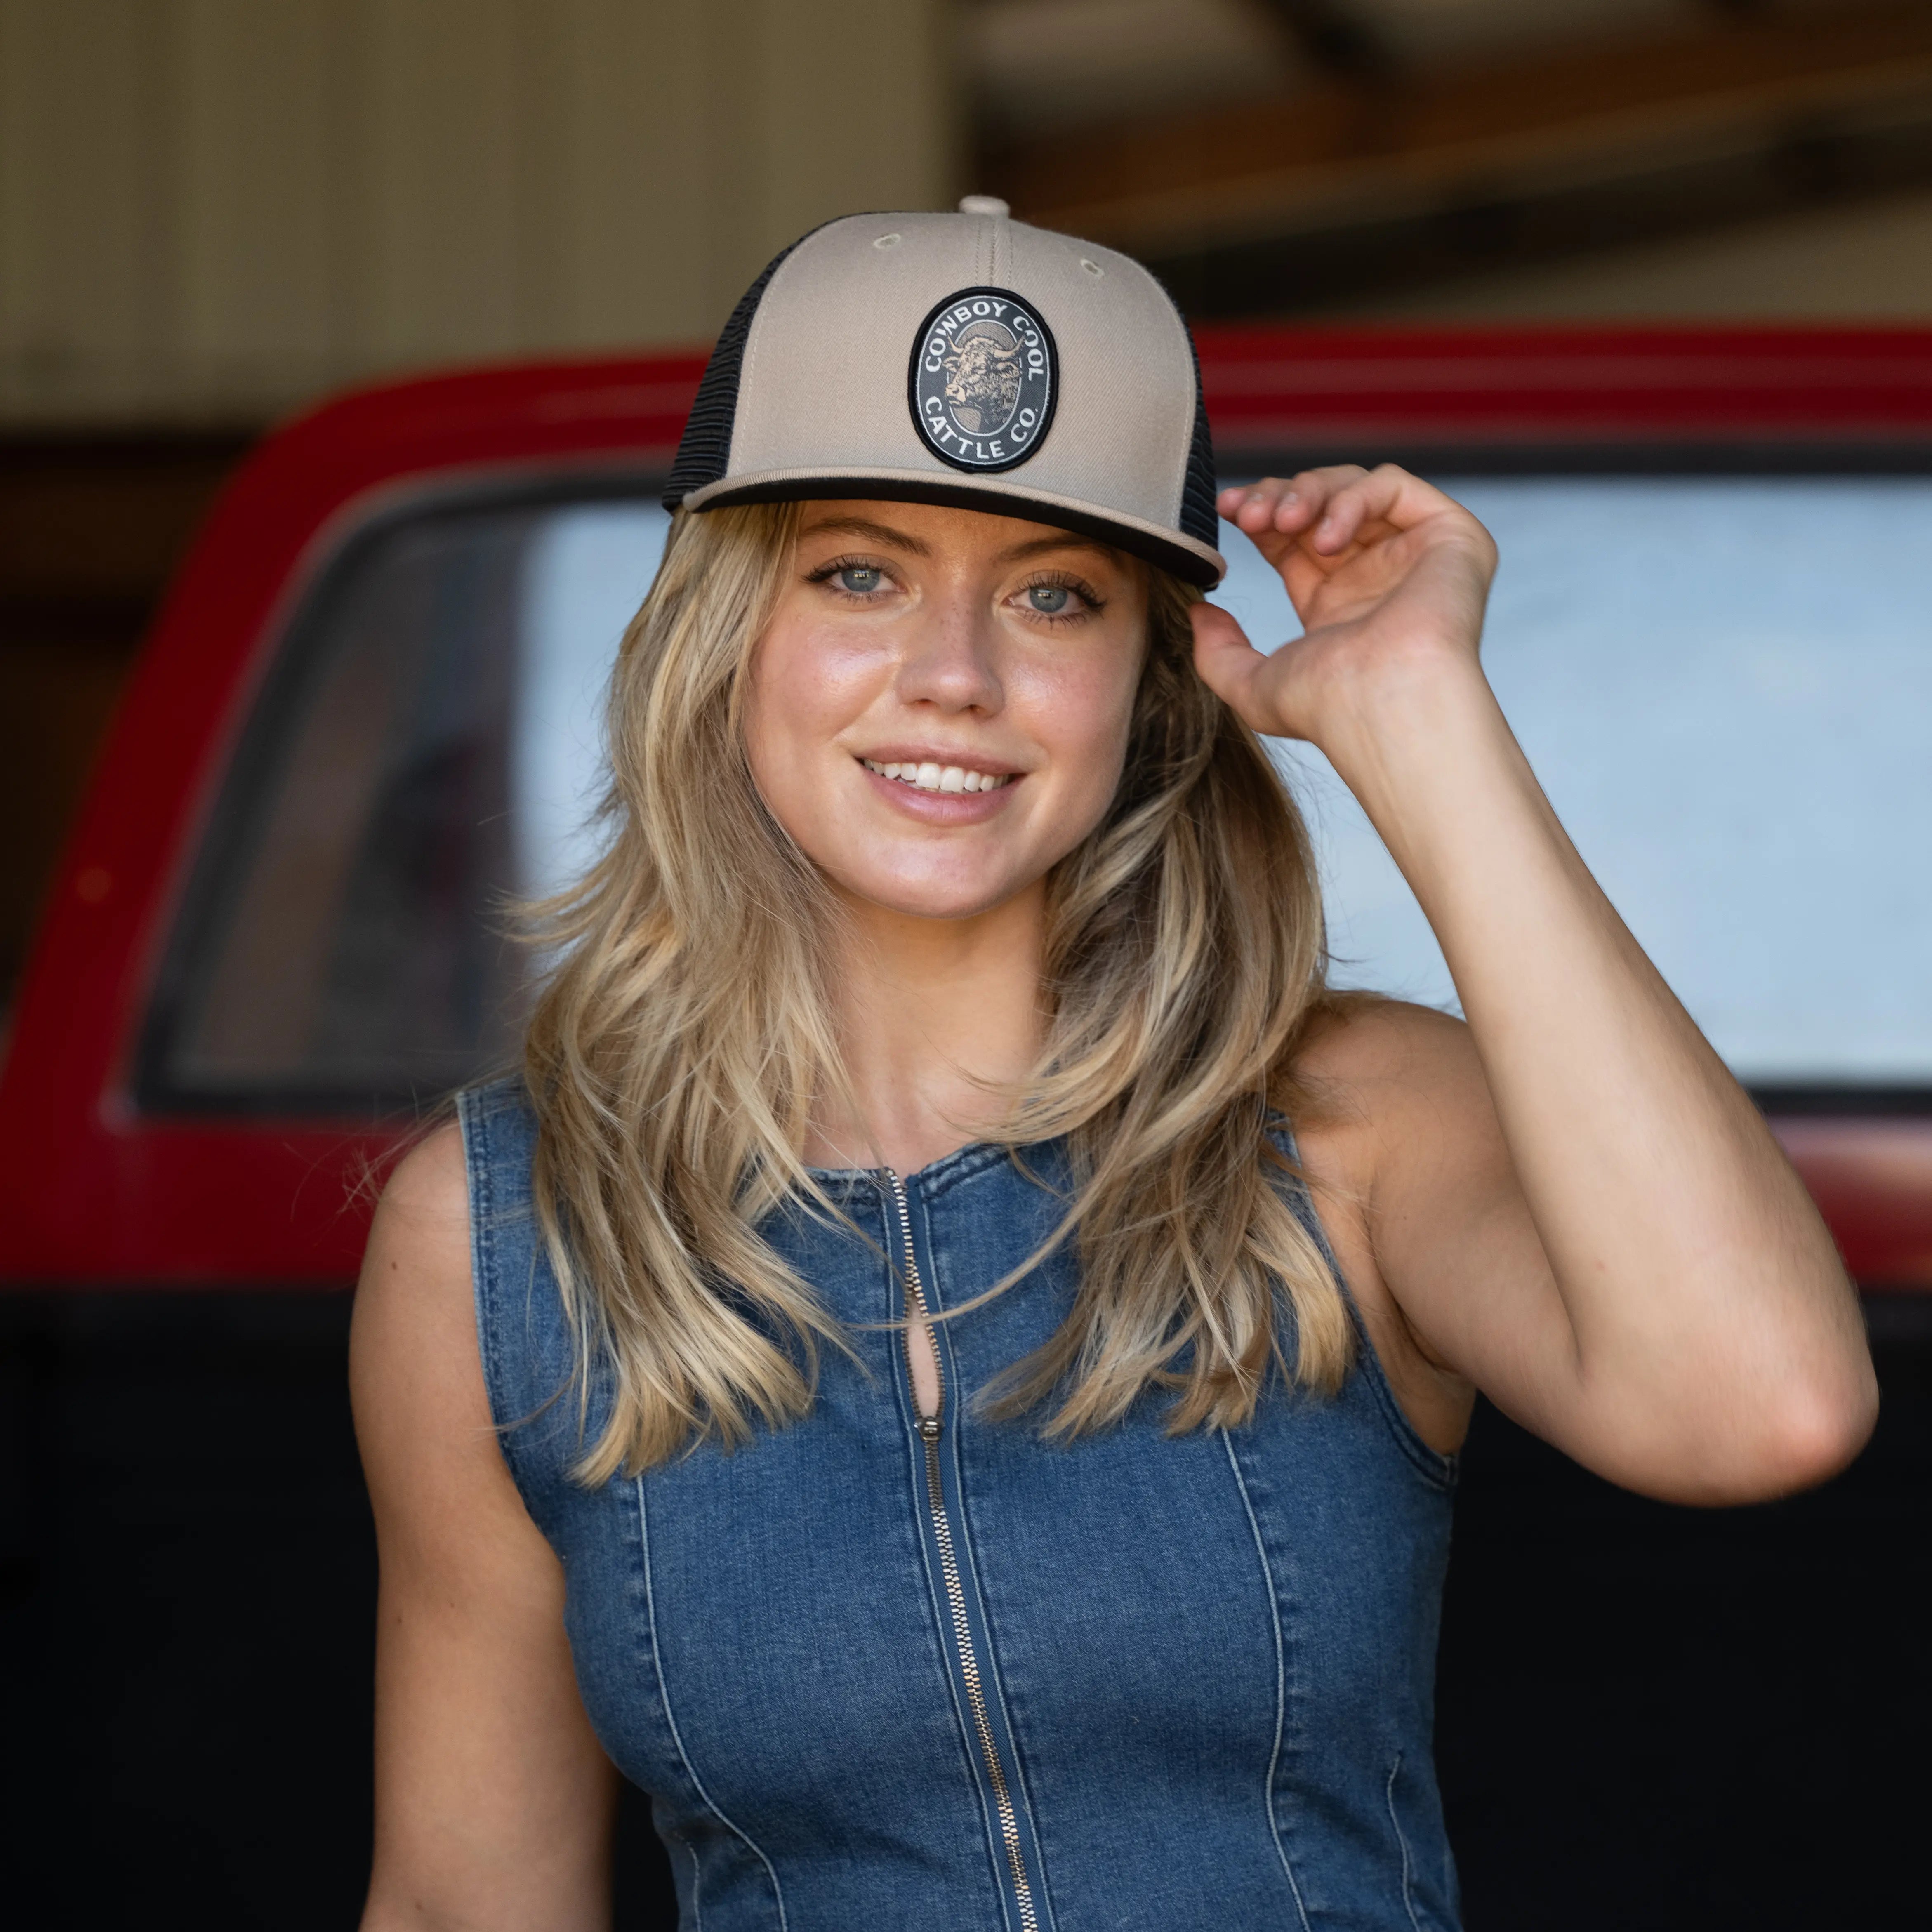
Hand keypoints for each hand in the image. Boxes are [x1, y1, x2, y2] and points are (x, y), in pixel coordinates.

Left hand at [1190, 465, 1499, 751]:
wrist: (1380, 707)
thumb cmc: (1326, 706)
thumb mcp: (1250, 684)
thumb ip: (1217, 651)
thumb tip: (1198, 614)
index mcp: (1337, 604)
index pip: (1294, 539)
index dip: (1261, 516)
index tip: (1228, 511)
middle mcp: (1378, 576)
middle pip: (1322, 506)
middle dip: (1278, 498)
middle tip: (1248, 514)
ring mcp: (1415, 554)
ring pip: (1356, 487)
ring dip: (1308, 493)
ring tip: (1282, 522)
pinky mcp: (1450, 536)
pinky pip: (1394, 487)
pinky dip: (1352, 498)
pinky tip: (1327, 537)